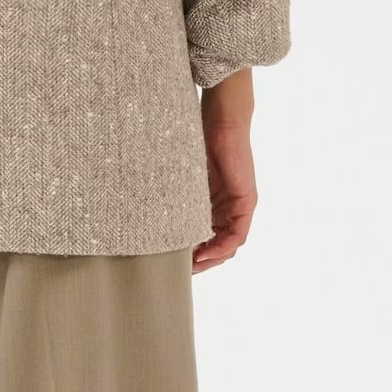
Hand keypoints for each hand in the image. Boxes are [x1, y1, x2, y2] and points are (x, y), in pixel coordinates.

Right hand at [193, 69, 256, 273]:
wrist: (221, 120)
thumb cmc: (197, 139)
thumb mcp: (181, 176)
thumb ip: (173, 195)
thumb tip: (145, 213)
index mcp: (211, 201)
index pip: (204, 236)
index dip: (192, 252)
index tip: (173, 262)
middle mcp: (226, 206)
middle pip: (217, 245)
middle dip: (200, 261)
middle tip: (181, 271)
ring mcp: (238, 205)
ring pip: (228, 243)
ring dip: (212, 258)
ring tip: (193, 267)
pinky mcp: (246, 201)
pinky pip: (238, 234)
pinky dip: (223, 246)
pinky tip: (208, 253)